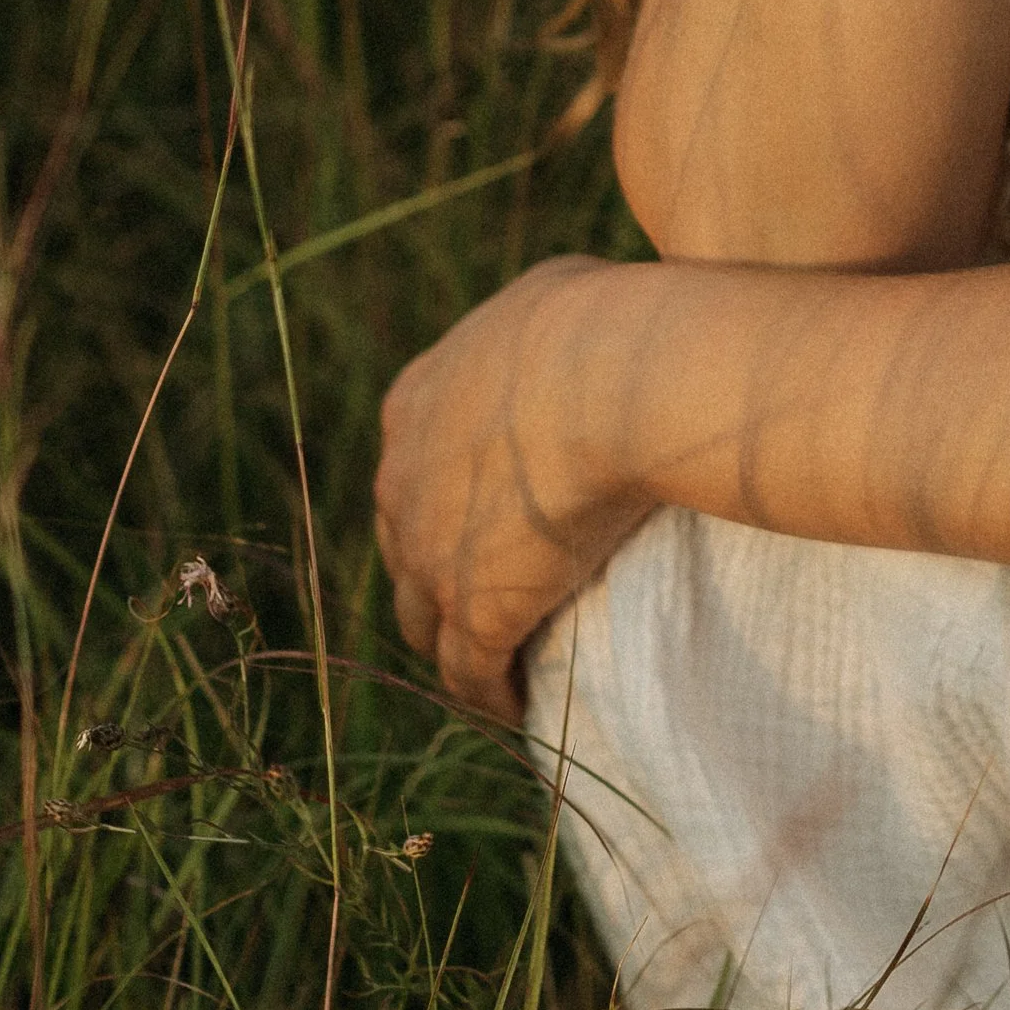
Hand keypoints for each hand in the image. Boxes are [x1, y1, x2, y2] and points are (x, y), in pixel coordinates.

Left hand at [374, 256, 654, 722]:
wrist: (607, 378)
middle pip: (405, 552)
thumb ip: (529, 333)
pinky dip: (493, 695)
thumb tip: (558, 332)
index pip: (410, 474)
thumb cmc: (593, 321)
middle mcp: (402, 486)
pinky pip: (472, 675)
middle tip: (496, 592)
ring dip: (459, 644)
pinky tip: (523, 710)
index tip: (486, 519)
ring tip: (503, 665)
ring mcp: (430, 556)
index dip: (444, 500)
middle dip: (441, 575)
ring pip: (426, 623)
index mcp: (413, 406)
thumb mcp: (546, 299)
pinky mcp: (474, 611)